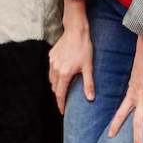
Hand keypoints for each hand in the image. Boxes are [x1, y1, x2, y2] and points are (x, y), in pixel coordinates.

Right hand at [48, 0, 94, 114]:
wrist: (76, 32)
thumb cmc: (84, 49)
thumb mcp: (88, 67)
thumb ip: (88, 84)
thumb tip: (90, 99)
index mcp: (64, 73)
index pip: (60, 93)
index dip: (60, 103)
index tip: (62, 111)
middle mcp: (55, 68)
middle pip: (54, 87)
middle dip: (58, 95)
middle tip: (64, 101)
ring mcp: (52, 61)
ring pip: (51, 78)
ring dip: (56, 85)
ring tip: (63, 89)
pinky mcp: (51, 55)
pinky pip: (51, 69)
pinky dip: (55, 75)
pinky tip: (61, 74)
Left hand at [107, 36, 142, 142]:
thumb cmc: (142, 66)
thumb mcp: (134, 81)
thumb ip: (136, 93)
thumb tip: (137, 101)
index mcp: (131, 95)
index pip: (121, 113)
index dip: (116, 124)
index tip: (110, 135)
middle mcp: (139, 98)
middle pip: (137, 121)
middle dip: (137, 137)